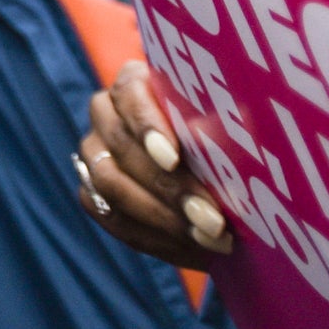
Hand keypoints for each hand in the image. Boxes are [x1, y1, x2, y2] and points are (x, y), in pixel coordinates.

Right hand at [75, 60, 231, 269]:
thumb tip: (226, 125)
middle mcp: (105, 113)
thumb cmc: (229, 145)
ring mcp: (93, 153)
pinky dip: (154, 236)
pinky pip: (111, 217)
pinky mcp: (92, 194)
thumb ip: (226, 127)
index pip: (130, 94)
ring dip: (163, 216)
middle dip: (169, 187)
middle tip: (212, 218)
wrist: (220, 184)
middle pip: (121, 146)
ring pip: (110, 184)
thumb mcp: (236, 132)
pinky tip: (191, 245)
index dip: (148, 126)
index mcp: (135, 83)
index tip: (174, 159)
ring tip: (209, 236)